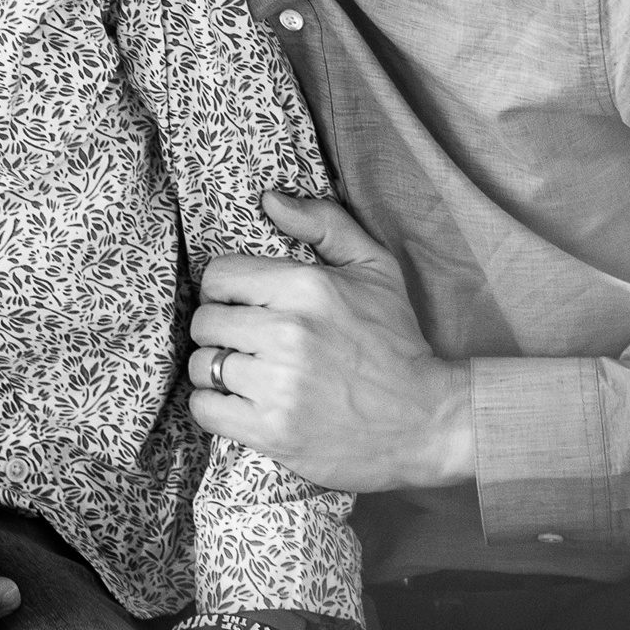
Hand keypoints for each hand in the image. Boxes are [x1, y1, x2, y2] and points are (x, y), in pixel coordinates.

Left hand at [187, 191, 473, 490]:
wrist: (429, 421)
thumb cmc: (396, 342)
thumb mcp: (376, 269)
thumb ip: (325, 224)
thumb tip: (269, 199)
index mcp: (307, 287)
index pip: (218, 276)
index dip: (225, 292)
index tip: (244, 307)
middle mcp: (289, 332)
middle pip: (205, 322)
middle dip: (221, 332)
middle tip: (248, 344)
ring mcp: (279, 385)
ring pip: (201, 365)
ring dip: (217, 371)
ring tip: (249, 375)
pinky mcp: (273, 431)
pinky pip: (205, 408)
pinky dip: (215, 407)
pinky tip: (243, 404)